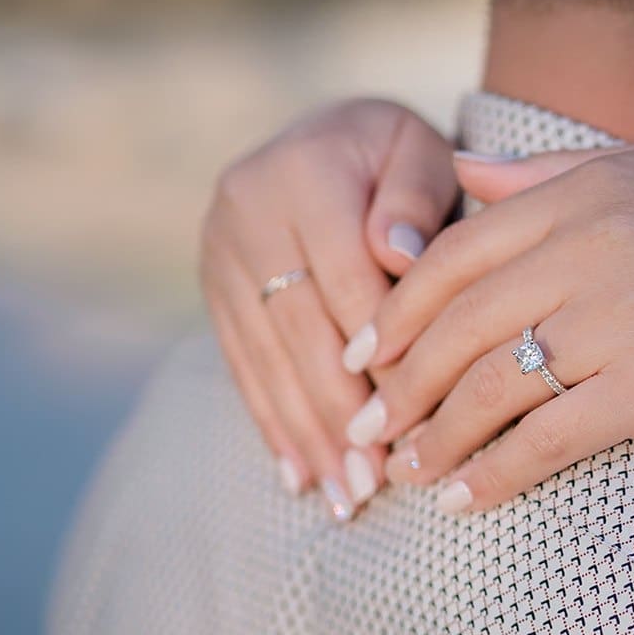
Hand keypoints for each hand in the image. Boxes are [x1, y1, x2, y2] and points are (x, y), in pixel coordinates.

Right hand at [198, 98, 459, 519]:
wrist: (328, 137)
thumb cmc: (397, 156)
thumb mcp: (422, 153)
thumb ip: (415, 199)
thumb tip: (397, 253)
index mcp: (303, 172)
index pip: (345, 279)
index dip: (379, 352)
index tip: (413, 418)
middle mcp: (246, 209)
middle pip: (298, 330)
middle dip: (339, 412)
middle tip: (374, 483)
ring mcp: (218, 250)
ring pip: (266, 357)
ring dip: (307, 433)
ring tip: (346, 497)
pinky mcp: (211, 285)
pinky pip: (242, 363)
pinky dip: (273, 421)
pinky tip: (298, 474)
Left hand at [340, 140, 633, 511]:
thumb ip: (558, 171)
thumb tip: (464, 172)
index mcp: (589, 191)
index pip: (456, 253)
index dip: (397, 310)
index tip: (367, 354)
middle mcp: (594, 247)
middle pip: (458, 324)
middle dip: (399, 384)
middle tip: (369, 424)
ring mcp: (622, 318)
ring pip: (489, 386)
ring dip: (435, 438)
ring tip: (408, 472)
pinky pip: (546, 438)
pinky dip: (494, 475)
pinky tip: (467, 502)